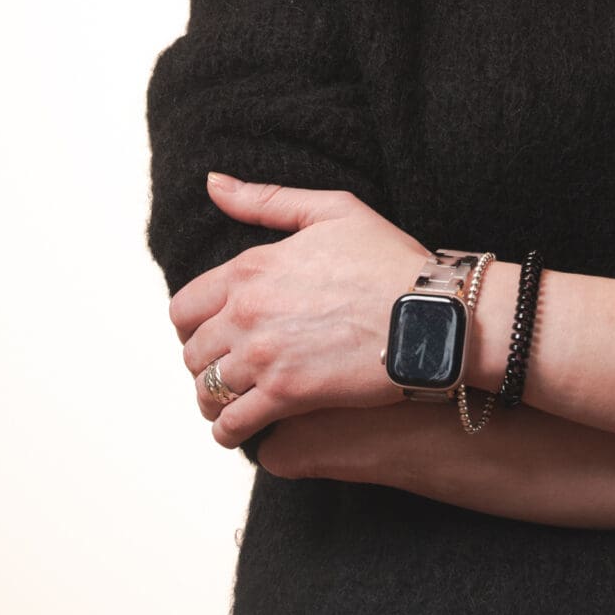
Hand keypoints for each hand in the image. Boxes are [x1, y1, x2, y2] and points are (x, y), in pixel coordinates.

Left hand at [170, 177, 431, 450]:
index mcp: (250, 268)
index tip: (212, 334)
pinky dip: (229, 431)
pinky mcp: (287, 395)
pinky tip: (242, 429)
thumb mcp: (332, 211)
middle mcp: (246, 312)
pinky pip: (232, 424)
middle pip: (192, 352)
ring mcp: (263, 355)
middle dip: (206, 362)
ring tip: (234, 402)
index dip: (192, 326)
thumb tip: (213, 182)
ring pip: (207, 390)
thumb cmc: (391, 260)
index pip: (183, 307)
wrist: (431, 313)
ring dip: (215, 399)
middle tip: (229, 369)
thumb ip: (265, 200)